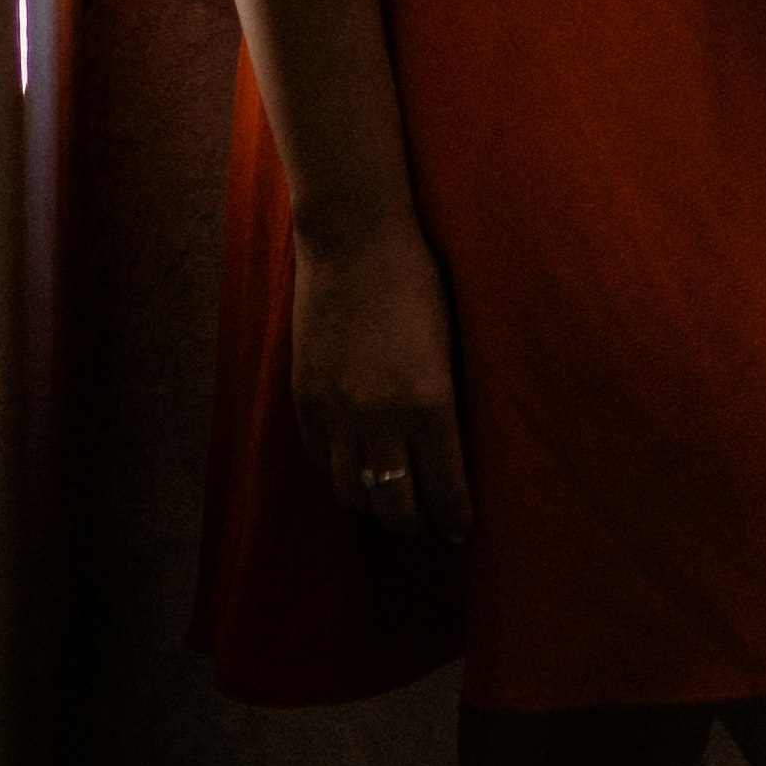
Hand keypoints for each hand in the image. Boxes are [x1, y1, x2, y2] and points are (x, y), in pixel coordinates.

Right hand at [290, 209, 471, 539]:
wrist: (353, 236)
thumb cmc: (418, 281)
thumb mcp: (451, 345)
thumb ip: (449, 405)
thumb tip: (456, 455)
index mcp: (429, 404)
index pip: (445, 491)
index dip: (456, 519)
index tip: (461, 529)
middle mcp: (379, 417)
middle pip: (395, 509)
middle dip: (415, 523)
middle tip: (426, 518)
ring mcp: (335, 410)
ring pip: (351, 494)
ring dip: (373, 502)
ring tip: (388, 494)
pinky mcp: (304, 397)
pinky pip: (320, 459)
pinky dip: (339, 468)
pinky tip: (355, 457)